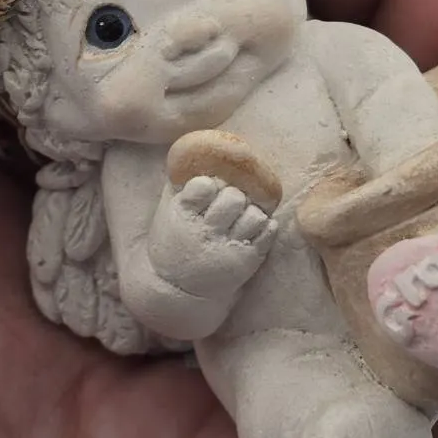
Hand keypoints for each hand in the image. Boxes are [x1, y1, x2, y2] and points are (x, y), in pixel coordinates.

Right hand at [150, 177, 277, 299]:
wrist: (178, 288)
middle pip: (234, 197)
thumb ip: (182, 185)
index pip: (203, 186)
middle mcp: (204, 233)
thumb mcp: (168, 212)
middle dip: (234, 196)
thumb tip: (200, 149)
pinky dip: (265, 225)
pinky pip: (268, 232)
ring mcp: (227, 249)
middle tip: (230, 203)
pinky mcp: (247, 261)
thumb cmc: (176, 240)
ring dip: (251, 212)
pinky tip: (253, 228)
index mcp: (182, 216)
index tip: (209, 189)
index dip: (209, 184)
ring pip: (255, 214)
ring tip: (241, 218)